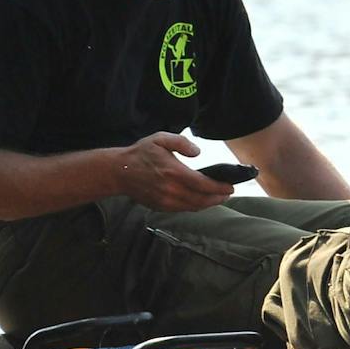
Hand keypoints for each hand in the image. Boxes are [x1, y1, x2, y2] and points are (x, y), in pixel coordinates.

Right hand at [116, 132, 231, 211]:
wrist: (119, 172)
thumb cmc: (141, 153)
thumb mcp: (161, 139)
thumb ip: (182, 142)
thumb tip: (198, 152)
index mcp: (174, 173)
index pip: (203, 185)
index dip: (219, 188)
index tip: (230, 187)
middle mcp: (171, 190)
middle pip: (202, 200)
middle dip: (218, 198)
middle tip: (228, 194)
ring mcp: (166, 201)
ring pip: (193, 207)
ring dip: (208, 204)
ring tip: (218, 198)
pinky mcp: (161, 207)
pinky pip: (183, 210)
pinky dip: (195, 206)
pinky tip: (200, 200)